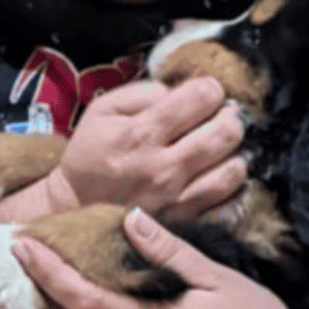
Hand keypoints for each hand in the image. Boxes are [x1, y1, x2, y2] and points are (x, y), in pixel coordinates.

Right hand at [41, 77, 245, 222]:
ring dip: (232, 151)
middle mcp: (163, 167)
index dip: (209, 89)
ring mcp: (176, 197)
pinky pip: (226, 199)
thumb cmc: (92, 153)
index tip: (203, 93)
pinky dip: (229, 182)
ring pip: (233, 168)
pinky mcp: (184, 219)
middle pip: (226, 132)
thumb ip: (144, 92)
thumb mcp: (103, 109)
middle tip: (216, 117)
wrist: (75, 206)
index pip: (200, 98)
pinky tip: (216, 171)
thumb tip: (181, 92)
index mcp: (141, 134)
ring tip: (216, 146)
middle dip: (228, 117)